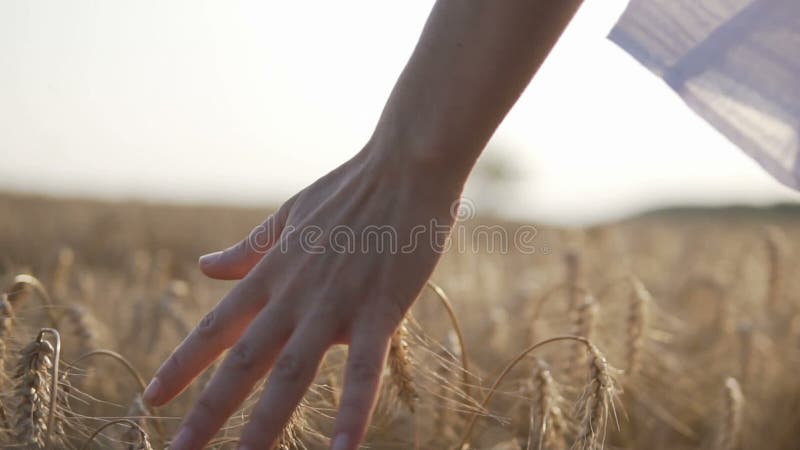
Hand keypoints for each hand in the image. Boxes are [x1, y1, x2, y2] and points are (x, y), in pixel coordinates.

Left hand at [143, 142, 464, 449]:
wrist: (405, 166)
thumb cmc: (351, 191)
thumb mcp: (289, 217)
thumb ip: (249, 250)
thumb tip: (204, 266)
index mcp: (272, 273)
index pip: (216, 328)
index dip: (182, 366)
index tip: (150, 401)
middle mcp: (293, 295)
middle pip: (242, 362)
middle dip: (207, 412)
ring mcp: (335, 304)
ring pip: (293, 373)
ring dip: (265, 424)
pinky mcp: (380, 309)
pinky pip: (365, 370)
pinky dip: (351, 412)